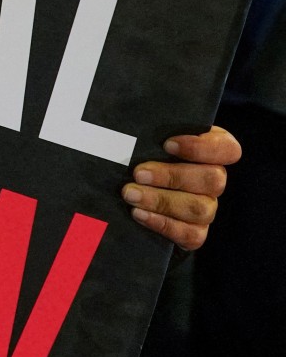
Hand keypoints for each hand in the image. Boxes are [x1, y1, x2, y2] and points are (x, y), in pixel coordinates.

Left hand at [122, 126, 239, 249]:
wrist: (132, 194)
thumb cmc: (139, 156)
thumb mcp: (144, 140)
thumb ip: (148, 132)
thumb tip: (129, 122)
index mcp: (210, 152)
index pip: (228, 149)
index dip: (201, 147)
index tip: (167, 144)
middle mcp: (214, 180)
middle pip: (213, 179)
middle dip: (171, 176)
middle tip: (137, 173)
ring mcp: (207, 208)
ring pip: (200, 208)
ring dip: (161, 201)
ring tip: (129, 194)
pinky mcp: (195, 233)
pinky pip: (191, 235)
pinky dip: (163, 224)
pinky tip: (138, 214)